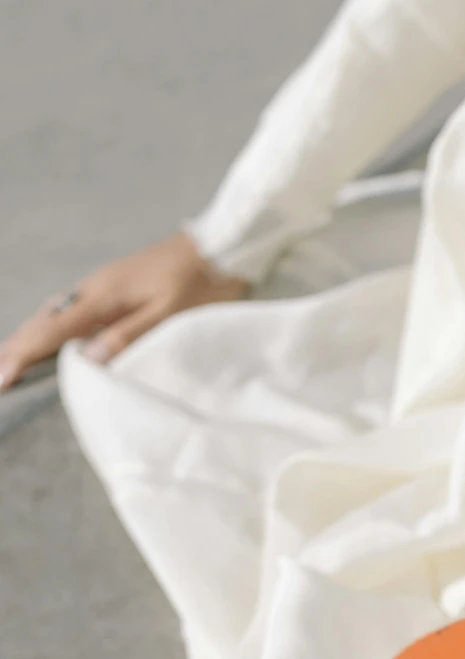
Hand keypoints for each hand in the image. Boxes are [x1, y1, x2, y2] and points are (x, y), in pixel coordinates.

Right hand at [0, 232, 247, 390]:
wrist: (217, 249)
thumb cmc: (200, 284)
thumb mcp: (168, 317)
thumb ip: (127, 337)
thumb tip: (86, 360)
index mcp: (103, 297)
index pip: (53, 332)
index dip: (24, 357)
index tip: (1, 378)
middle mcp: (93, 289)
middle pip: (43, 322)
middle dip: (16, 348)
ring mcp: (99, 286)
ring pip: (53, 316)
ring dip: (29, 339)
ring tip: (9, 361)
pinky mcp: (110, 288)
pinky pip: (69, 311)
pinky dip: (50, 329)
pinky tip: (47, 340)